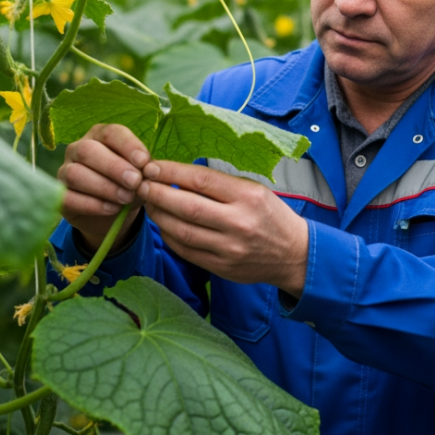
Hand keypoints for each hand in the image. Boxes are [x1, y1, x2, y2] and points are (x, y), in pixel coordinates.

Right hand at [57, 124, 148, 251]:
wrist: (113, 214)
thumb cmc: (128, 186)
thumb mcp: (142, 177)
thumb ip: (146, 171)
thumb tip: (151, 170)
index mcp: (100, 136)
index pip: (110, 132)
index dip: (127, 145)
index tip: (143, 161)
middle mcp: (78, 149)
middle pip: (88, 150)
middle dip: (114, 166)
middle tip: (134, 181)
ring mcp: (65, 171)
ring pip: (75, 173)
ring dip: (103, 186)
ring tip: (126, 198)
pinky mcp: (60, 195)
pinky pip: (68, 197)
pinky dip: (92, 204)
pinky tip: (112, 209)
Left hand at [139, 160, 308, 296]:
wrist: (294, 254)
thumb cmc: (270, 215)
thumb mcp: (254, 190)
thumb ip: (220, 185)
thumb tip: (178, 174)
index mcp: (248, 197)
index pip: (201, 180)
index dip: (171, 172)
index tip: (151, 166)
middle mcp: (238, 223)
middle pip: (186, 206)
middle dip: (157, 193)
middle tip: (140, 184)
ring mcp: (229, 249)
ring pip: (181, 231)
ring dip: (158, 216)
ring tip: (148, 203)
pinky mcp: (222, 268)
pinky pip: (186, 250)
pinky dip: (169, 236)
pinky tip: (163, 225)